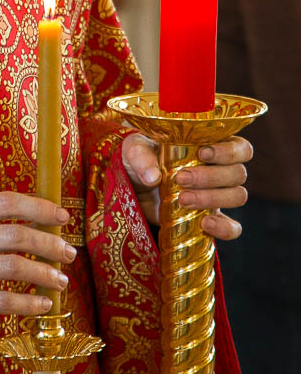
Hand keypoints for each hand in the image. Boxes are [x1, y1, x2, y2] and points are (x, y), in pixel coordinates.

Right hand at [0, 192, 76, 335]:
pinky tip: (43, 305)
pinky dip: (28, 303)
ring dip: (44, 274)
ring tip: (61, 280)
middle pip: (15, 234)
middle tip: (68, 253)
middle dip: (49, 244)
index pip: (7, 202)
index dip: (39, 207)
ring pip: (12, 266)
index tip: (62, 216)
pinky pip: (1, 299)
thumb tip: (38, 222)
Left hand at [121, 133, 251, 239]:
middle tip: (180, 179)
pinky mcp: (211, 219)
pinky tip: (204, 224)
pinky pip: (232, 228)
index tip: (202, 153)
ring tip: (182, 199)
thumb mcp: (134, 150)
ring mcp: (218, 196)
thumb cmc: (140, 160)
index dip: (228, 151)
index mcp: (210, 145)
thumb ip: (141, 156)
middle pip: (238, 173)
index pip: (239, 147)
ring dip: (212, 198)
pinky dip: (224, 228)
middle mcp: (220, 170)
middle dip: (210, 176)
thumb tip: (153, 177)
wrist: (134, 189)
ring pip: (237, 196)